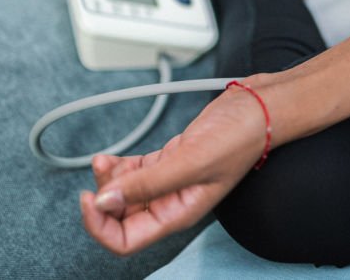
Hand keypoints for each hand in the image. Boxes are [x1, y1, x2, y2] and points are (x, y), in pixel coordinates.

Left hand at [79, 85, 267, 255]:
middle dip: (103, 197)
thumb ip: (147, 183)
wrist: (259, 108)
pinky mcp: (169, 160)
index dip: (101, 226)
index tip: (89, 198)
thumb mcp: (191, 162)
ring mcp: (170, 181)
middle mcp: (171, 203)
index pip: (126, 241)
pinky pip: (134, 172)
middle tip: (101, 171)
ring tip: (106, 159)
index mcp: (178, 214)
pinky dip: (119, 166)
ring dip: (109, 179)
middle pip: (121, 218)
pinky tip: (113, 156)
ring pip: (125, 193)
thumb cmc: (239, 137)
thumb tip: (103, 202)